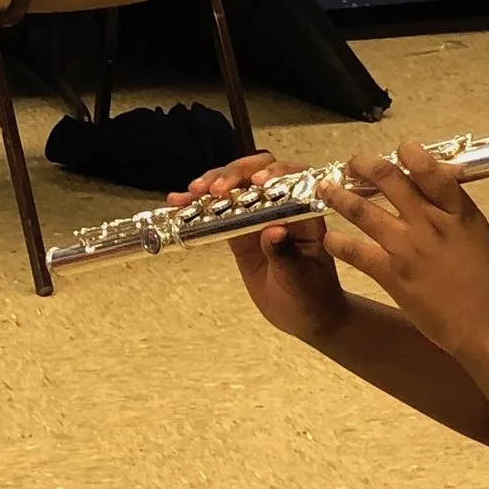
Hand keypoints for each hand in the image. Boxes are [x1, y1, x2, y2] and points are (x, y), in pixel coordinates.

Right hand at [179, 152, 350, 348]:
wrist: (302, 315)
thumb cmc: (311, 294)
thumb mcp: (300, 278)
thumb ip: (286, 254)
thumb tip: (273, 231)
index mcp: (305, 212)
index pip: (293, 178)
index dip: (275, 173)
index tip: (256, 183)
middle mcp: (280, 206)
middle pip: (258, 173)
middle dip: (235, 174)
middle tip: (214, 189)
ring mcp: (256, 215)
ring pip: (235, 186)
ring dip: (212, 183)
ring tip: (191, 193)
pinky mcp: (237, 229)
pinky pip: (217, 211)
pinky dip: (197, 205)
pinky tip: (178, 202)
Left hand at [312, 146, 488, 366]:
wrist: (487, 328)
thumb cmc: (488, 281)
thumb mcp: (477, 232)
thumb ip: (453, 206)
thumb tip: (435, 178)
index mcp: (457, 210)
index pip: (428, 167)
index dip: (408, 151)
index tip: (398, 150)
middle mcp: (429, 222)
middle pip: (387, 178)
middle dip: (362, 165)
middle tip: (352, 165)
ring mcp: (407, 248)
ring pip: (361, 210)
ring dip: (337, 195)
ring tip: (324, 189)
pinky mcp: (391, 275)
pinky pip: (354, 251)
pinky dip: (337, 242)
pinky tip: (330, 239)